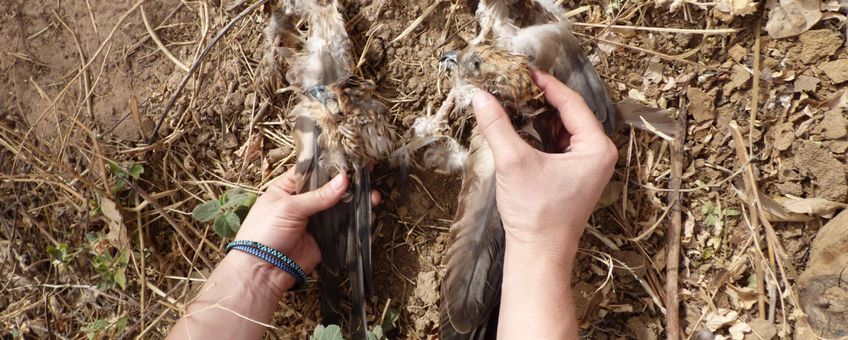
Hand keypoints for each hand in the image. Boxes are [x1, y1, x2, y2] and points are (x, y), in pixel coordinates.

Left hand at [235, 167, 380, 274]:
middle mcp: (304, 202)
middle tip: (369, 174)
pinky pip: (343, 227)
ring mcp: (315, 220)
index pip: (313, 171)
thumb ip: (319, 195)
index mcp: (288, 188)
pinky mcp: (324, 238)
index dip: (332, 165)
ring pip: (340, 207)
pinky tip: (370, 214)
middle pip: (331, 188)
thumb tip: (344, 179)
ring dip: (357, 201)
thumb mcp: (289, 208)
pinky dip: (357, 222)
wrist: (262, 270)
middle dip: (350, 183)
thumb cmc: (264, 233)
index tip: (353, 158)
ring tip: (374, 196)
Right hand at [471, 70, 616, 257]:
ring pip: (565, 129)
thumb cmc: (535, 213)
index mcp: (597, 148)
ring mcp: (588, 167)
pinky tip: (522, 127)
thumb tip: (481, 96)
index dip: (547, 85)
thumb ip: (497, 125)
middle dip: (544, 99)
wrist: (539, 254)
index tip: (525, 71)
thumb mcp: (513, 162)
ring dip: (542, 116)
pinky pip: (561, 145)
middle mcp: (599, 155)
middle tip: (519, 83)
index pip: (572, 103)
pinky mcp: (575, 177)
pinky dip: (542, 133)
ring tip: (517, 100)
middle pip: (570, 114)